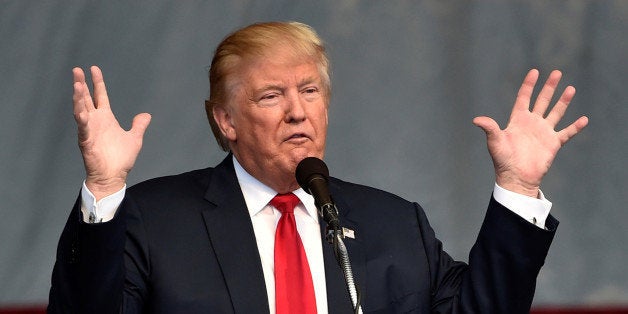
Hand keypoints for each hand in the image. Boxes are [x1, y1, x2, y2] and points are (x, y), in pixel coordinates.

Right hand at [73, 66, 150, 200]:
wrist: (113, 176)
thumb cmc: (120, 159)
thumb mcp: (134, 138)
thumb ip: (139, 125)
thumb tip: (146, 115)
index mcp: (106, 119)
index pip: (100, 96)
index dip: (97, 83)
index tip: (94, 68)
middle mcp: (96, 121)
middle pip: (86, 98)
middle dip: (81, 84)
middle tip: (77, 70)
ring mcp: (90, 130)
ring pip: (81, 109)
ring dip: (78, 97)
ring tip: (76, 84)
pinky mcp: (86, 140)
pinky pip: (83, 127)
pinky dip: (81, 118)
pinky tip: (80, 109)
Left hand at [473, 69, 587, 196]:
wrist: (516, 178)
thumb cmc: (503, 160)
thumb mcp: (495, 142)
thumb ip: (490, 128)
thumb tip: (476, 120)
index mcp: (518, 120)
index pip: (524, 98)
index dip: (529, 85)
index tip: (534, 71)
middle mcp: (532, 123)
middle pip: (542, 101)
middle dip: (549, 87)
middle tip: (557, 72)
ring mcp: (543, 132)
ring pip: (556, 113)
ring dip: (563, 101)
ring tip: (571, 89)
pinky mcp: (553, 143)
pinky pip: (566, 133)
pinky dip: (575, 127)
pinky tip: (584, 119)